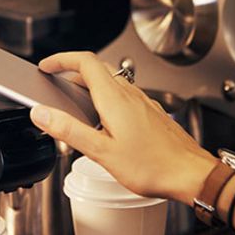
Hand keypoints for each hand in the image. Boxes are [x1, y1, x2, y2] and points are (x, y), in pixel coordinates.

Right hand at [29, 52, 216, 204]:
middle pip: (97, 69)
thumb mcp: (102, 152)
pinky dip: (106, 98)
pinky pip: (124, 96)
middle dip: (72, 71)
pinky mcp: (151, 114)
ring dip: (89, 85)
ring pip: (112, 82)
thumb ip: (70, 130)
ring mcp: (143, 103)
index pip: (84, 62)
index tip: (47, 66)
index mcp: (114, 99)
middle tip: (56, 81)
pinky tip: (105, 121)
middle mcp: (130, 95)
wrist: (192, 175)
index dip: (61, 59)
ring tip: (75, 102)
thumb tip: (42, 113)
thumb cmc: (154, 166)